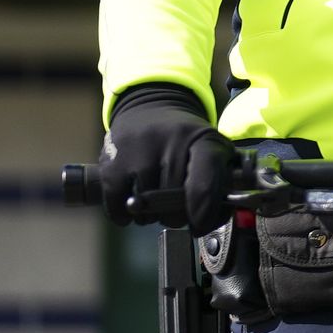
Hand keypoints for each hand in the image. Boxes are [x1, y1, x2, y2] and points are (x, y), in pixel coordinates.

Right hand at [98, 83, 227, 221]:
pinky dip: (124, 215)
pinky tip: (132, 208)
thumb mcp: (214, 149)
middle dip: (176, 214)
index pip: (204, 186)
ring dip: (150, 215)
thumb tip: (211, 222)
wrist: (151, 106)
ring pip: (145, 205)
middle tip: (175, 208)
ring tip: (154, 203)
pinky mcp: (112, 161)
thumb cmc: (187, 141)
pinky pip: (117, 205)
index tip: (199, 225)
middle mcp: (170, 142)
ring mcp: (138, 150)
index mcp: (202, 141)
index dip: (204, 214)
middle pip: (173, 201)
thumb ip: (221, 183)